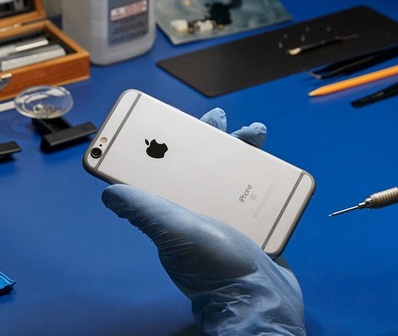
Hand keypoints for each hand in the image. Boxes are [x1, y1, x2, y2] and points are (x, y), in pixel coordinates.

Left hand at [101, 108, 304, 335]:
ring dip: (242, 149)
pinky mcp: (255, 221)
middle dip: (210, 138)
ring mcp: (229, 215)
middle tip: (218, 118)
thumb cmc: (217, 268)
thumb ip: (146, 212)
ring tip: (255, 132)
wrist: (263, 297)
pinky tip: (271, 162)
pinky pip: (256, 189)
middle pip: (201, 165)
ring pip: (231, 172)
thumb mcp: (177, 234)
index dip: (163, 145)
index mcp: (175, 211)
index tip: (168, 120)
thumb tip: (109, 192)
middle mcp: (199, 211)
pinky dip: (263, 171)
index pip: (164, 171)